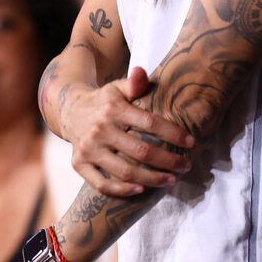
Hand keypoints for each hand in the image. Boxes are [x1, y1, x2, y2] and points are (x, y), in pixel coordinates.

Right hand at [63, 66, 191, 195]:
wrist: (70, 112)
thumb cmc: (104, 102)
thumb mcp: (117, 88)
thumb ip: (134, 83)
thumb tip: (141, 72)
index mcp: (112, 110)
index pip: (149, 123)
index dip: (172, 134)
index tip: (191, 143)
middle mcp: (99, 130)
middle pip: (141, 151)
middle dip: (168, 161)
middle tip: (186, 165)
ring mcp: (88, 149)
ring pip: (124, 171)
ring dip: (152, 179)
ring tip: (171, 180)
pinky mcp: (79, 164)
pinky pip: (102, 184)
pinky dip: (122, 190)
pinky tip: (141, 189)